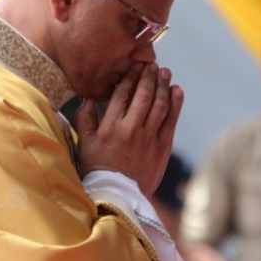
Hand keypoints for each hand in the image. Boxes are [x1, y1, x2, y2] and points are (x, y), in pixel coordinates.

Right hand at [74, 62, 183, 197]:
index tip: (135, 66)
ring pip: (159, 104)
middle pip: (143, 95)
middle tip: (152, 65)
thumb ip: (85, 118)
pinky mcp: (163, 147)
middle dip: (148, 77)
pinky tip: (177, 91)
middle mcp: (131, 129)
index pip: (122, 94)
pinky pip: (171, 120)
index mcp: (111, 126)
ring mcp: (149, 138)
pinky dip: (176, 104)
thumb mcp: (84, 143)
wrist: (117, 195)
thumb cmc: (98, 167)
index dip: (130, 77)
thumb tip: (88, 98)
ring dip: (163, 86)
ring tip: (165, 73)